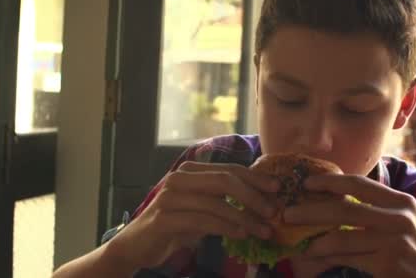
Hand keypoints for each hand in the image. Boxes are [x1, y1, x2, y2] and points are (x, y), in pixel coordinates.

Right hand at [109, 161, 279, 270]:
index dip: (255, 178)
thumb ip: (222, 200)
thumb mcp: (201, 209)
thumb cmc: (173, 226)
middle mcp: (179, 179)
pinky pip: (202, 220)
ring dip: (245, 217)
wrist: (137, 245)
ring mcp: (170, 197)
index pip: (229, 169)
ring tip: (263, 230)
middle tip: (273, 212)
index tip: (278, 189)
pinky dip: (226, 227)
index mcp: (190, 172)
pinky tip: (241, 234)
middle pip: (225, 180)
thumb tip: (261, 200)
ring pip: (216, 202)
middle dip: (253, 196)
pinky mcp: (164, 218)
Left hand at [284, 174, 415, 277]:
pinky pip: (347, 257)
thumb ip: (372, 212)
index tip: (306, 183)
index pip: (359, 183)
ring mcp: (396, 241)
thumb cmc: (410, 254)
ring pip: (342, 236)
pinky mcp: (389, 264)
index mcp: (401, 202)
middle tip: (287, 213)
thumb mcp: (397, 225)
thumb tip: (327, 205)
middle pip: (345, 208)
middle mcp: (400, 217)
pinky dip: (326, 256)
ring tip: (295, 239)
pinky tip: (312, 256)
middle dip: (311, 210)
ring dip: (313, 238)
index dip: (330, 181)